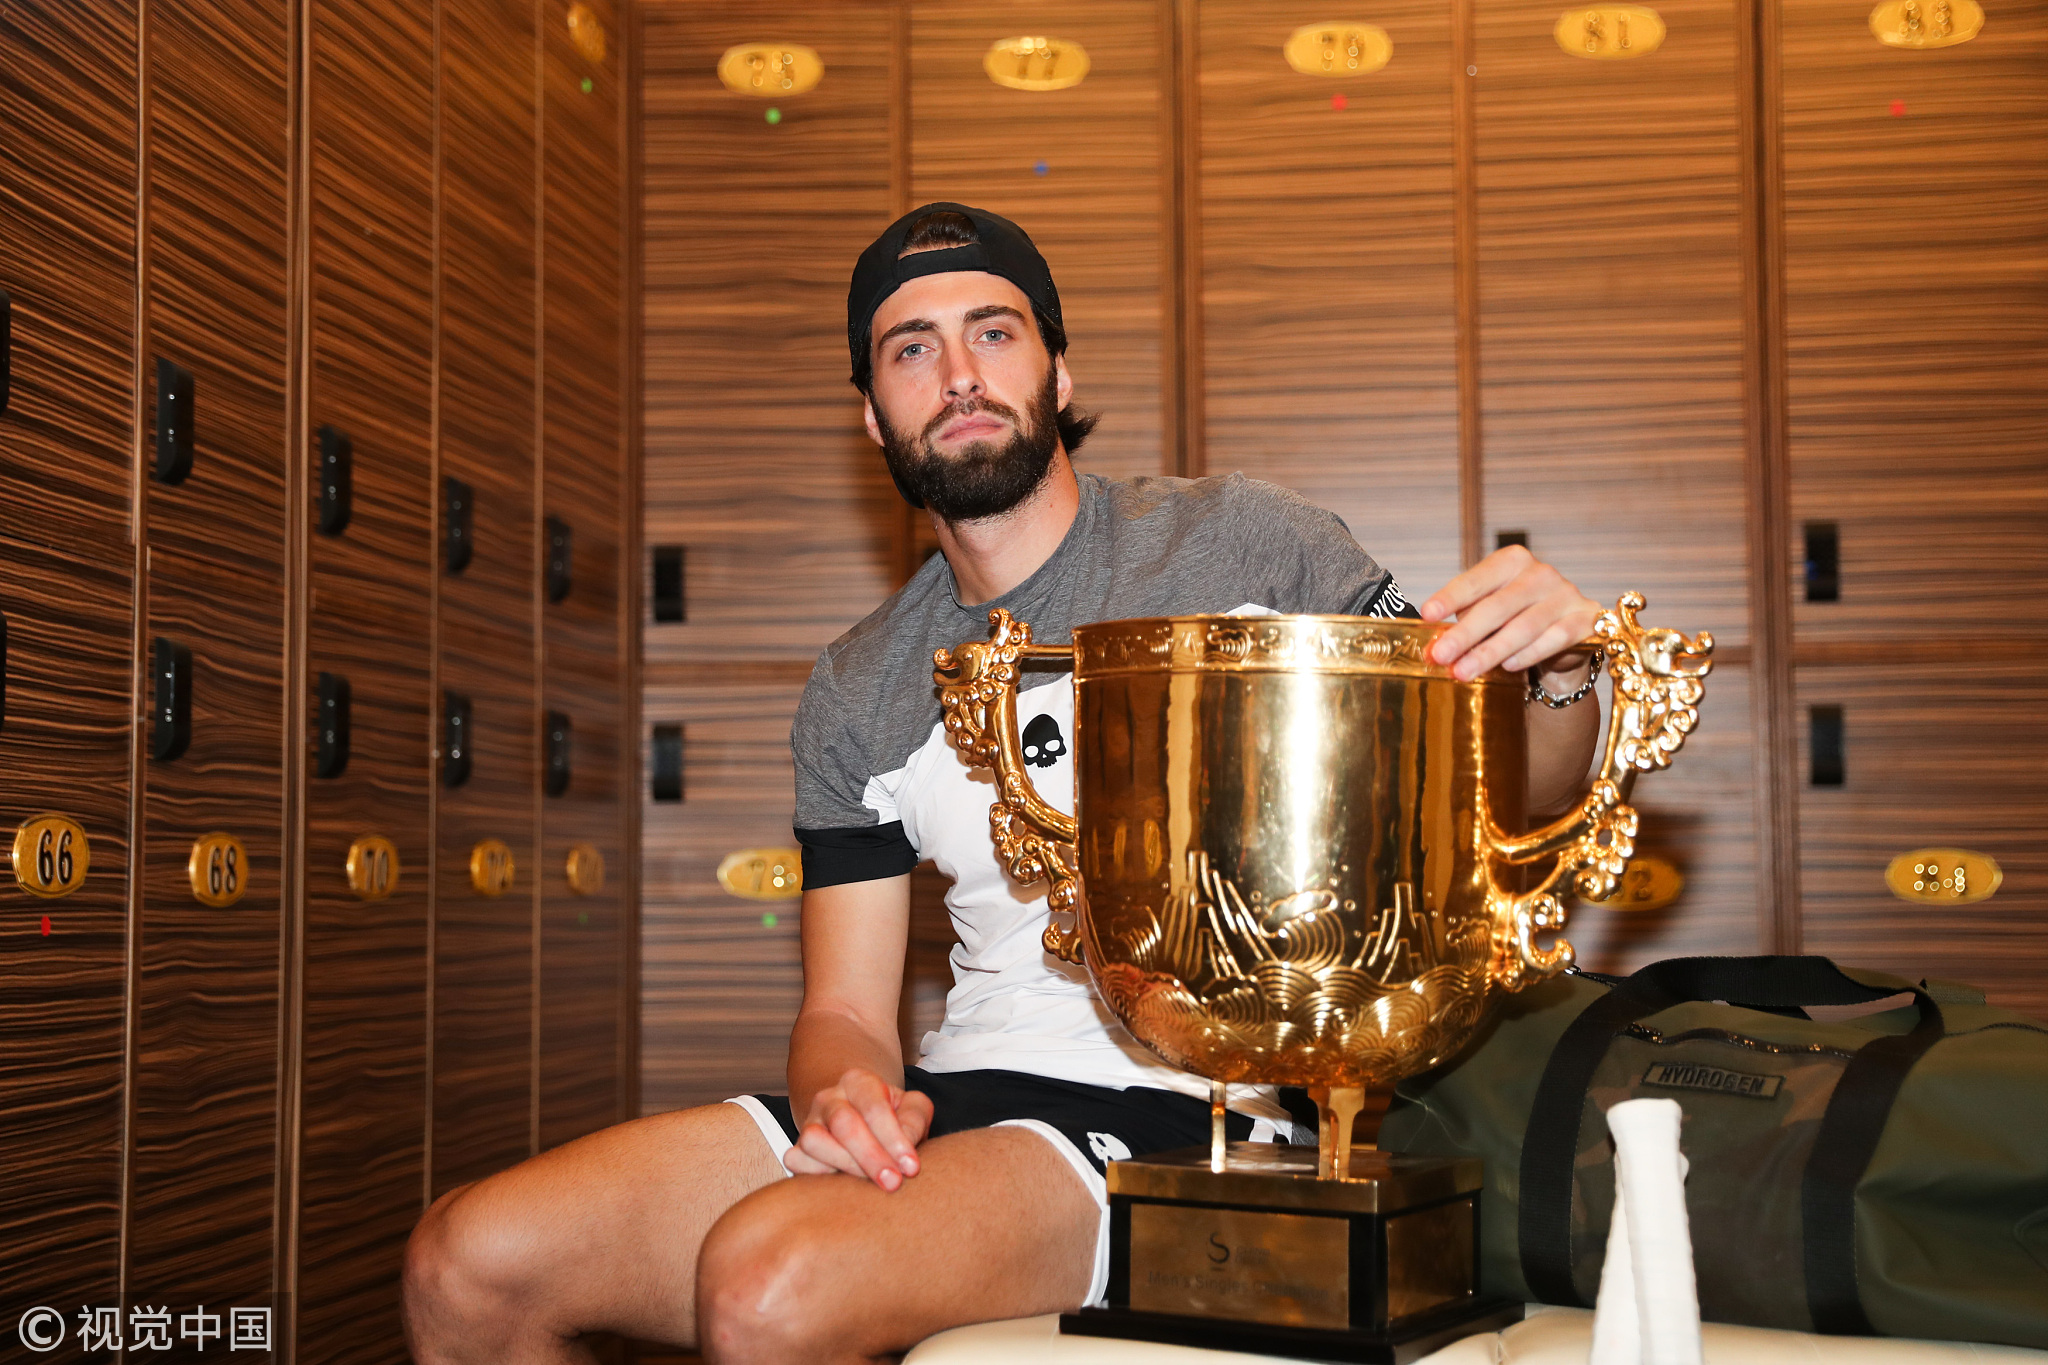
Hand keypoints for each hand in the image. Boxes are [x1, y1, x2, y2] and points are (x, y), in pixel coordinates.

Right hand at [783, 1067, 934, 1189]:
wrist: (862, 1123)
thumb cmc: (893, 1118)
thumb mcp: (912, 1109)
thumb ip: (915, 1120)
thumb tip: (903, 1146)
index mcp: (858, 1082)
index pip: (874, 1107)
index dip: (894, 1139)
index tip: (911, 1167)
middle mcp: (829, 1098)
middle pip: (843, 1124)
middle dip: (871, 1156)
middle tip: (893, 1182)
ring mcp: (808, 1122)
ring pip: (814, 1140)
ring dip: (845, 1166)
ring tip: (869, 1184)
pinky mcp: (797, 1149)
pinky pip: (797, 1161)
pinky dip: (817, 1175)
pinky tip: (843, 1185)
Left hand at [1419, 546, 1600, 683]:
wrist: (1566, 639)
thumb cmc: (1516, 620)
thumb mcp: (1489, 613)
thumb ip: (1467, 620)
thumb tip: (1437, 645)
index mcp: (1512, 562)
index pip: (1476, 579)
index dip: (1450, 596)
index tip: (1427, 614)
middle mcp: (1541, 573)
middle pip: (1497, 606)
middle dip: (1465, 634)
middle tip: (1440, 656)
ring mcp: (1566, 595)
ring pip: (1524, 627)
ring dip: (1490, 652)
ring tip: (1464, 671)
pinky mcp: (1586, 620)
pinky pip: (1554, 639)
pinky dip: (1529, 654)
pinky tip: (1508, 666)